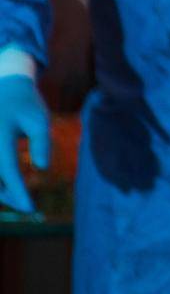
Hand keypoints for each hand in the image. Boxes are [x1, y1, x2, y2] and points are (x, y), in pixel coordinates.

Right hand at [0, 74, 48, 213]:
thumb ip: (41, 143)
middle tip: (26, 205)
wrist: (3, 85)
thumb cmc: (26, 104)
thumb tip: (42, 169)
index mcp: (0, 134)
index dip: (18, 191)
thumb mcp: (39, 119)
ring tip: (17, 196)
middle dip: (7, 195)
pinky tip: (7, 187)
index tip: (31, 208)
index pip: (7, 169)